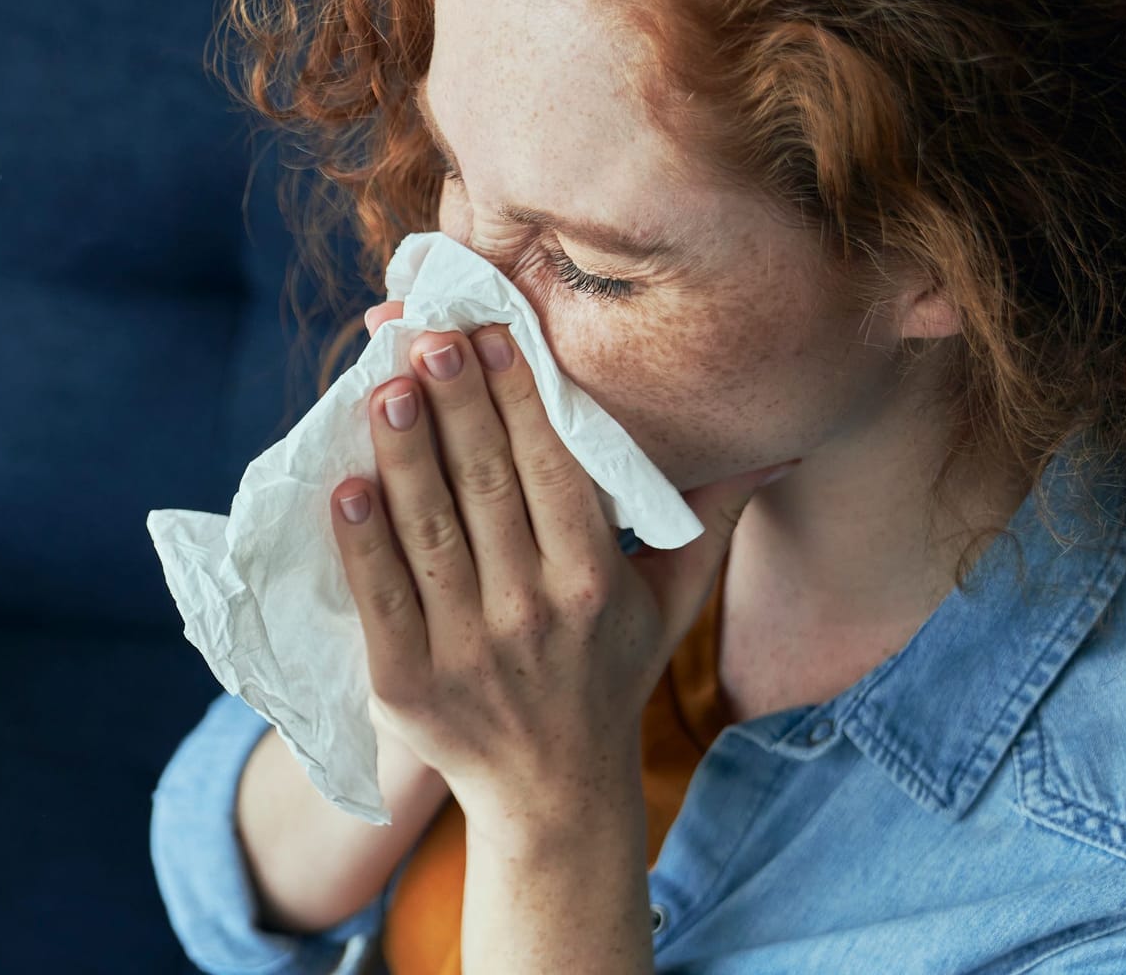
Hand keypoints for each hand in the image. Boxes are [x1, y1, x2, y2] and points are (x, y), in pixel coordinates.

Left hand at [329, 304, 788, 837]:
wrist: (553, 793)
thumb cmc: (609, 673)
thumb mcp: (671, 599)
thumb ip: (710, 516)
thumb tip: (780, 445)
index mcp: (594, 580)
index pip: (554, 471)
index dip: (521, 399)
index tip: (494, 333)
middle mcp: (533, 612)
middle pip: (487, 488)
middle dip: (457, 405)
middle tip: (429, 334)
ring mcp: (466, 650)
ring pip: (429, 532)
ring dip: (402, 455)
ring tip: (384, 387)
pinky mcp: (405, 684)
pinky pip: (378, 598)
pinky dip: (359, 542)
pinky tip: (344, 486)